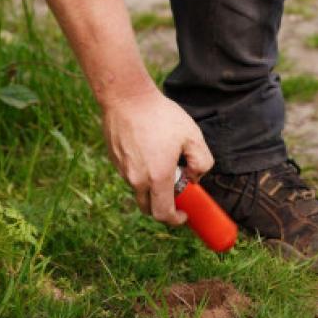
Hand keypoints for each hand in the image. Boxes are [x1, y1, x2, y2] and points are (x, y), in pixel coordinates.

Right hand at [101, 88, 213, 224]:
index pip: (163, 214)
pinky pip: (130, 174)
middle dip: (163, 207)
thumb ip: (202, 162)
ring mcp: (123, 170)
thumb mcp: (193, 136)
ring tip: (162, 160)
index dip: (175, 220)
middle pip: (148, 208)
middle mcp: (137, 179)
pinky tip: (148, 149)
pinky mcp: (115, 160)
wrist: (127, 97)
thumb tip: (195, 177)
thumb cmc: (161, 116)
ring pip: (139, 190)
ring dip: (152, 187)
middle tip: (175, 191)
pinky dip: (141, 172)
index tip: (184, 214)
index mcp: (157, 178)